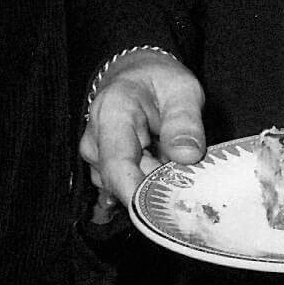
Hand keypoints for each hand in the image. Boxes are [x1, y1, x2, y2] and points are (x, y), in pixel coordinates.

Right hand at [79, 49, 205, 220]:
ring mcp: (96, 158)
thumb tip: (187, 156)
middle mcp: (95, 139)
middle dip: (158, 185)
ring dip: (154, 183)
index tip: (164, 208)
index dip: (139, 194)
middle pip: (125, 182)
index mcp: (113, 112)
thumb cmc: (160, 81)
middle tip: (188, 171)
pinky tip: (160, 164)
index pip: (118, 165)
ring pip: (127, 188)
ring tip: (172, 155)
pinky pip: (126, 188)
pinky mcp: (102, 170)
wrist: (138, 76)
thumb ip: (185, 121)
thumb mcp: (183, 90)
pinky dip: (148, 184)